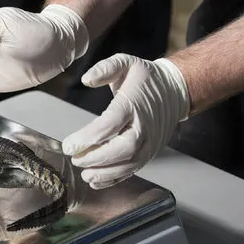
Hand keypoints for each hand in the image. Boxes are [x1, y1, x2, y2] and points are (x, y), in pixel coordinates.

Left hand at [62, 54, 190, 188]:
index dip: (88, 138)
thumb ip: (105, 68)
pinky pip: (132, 170)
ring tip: (84, 174)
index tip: (68, 146)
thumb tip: (86, 79)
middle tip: (76, 160)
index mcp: (134, 104)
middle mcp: (144, 126)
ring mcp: (149, 142)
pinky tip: (96, 181)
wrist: (175, 91)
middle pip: (122, 149)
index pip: (110, 124)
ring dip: (105, 173)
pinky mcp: (150, 153)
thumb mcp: (126, 63)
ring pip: (129, 164)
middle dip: (96, 159)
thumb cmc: (145, 78)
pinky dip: (114, 179)